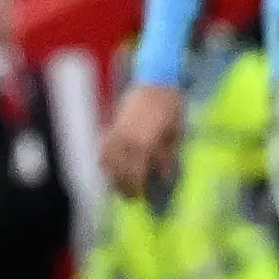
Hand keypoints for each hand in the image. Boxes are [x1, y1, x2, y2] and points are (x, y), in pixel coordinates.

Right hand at [101, 82, 184, 196]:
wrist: (156, 81)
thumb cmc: (170, 107)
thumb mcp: (175, 133)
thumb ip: (167, 155)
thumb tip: (163, 175)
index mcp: (143, 143)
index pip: (135, 173)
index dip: (136, 187)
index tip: (139, 197)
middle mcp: (125, 140)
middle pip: (117, 170)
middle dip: (122, 186)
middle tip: (130, 196)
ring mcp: (114, 132)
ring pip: (105, 161)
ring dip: (111, 174)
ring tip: (119, 184)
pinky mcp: (110, 125)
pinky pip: (102, 148)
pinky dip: (105, 159)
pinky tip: (111, 167)